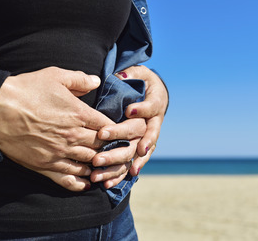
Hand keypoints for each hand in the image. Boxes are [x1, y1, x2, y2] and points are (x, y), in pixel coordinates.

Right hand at [0, 67, 114, 190]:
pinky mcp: (45, 165)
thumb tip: (97, 81)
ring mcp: (59, 152)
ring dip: (99, 164)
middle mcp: (72, 135)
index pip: (107, 126)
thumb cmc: (26, 89)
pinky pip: (68, 178)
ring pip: (88, 163)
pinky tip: (87, 183)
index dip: (115, 129)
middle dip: (110, 148)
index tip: (118, 131)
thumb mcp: (55, 75)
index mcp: (79, 113)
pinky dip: (80, 183)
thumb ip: (79, 79)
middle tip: (116, 150)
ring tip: (104, 166)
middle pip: (101, 146)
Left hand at [90, 65, 167, 187]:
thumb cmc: (143, 84)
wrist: (153, 98)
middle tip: (102, 138)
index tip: (128, 110)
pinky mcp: (141, 151)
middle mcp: (154, 124)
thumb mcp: (140, 74)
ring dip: (119, 161)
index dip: (142, 109)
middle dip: (121, 136)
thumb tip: (120, 75)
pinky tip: (107, 183)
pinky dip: (121, 174)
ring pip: (136, 153)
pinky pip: (132, 164)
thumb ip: (131, 74)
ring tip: (100, 167)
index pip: (151, 108)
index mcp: (156, 104)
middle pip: (141, 133)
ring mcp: (148, 139)